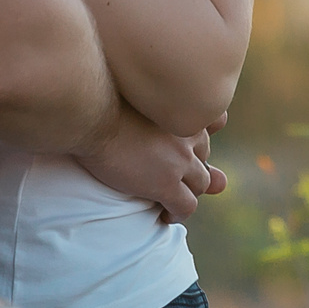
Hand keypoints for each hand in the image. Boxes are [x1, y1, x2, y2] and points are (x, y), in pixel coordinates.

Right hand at [75, 104, 223, 221]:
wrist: (91, 116)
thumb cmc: (103, 98)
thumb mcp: (136, 92)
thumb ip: (156, 102)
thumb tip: (174, 109)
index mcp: (182, 109)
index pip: (216, 122)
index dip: (201, 136)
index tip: (188, 146)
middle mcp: (188, 134)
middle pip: (204, 156)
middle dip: (193, 167)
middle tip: (173, 177)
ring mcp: (180, 160)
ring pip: (200, 184)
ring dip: (189, 193)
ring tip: (171, 201)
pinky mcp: (166, 184)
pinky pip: (186, 206)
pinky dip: (178, 214)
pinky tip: (165, 215)